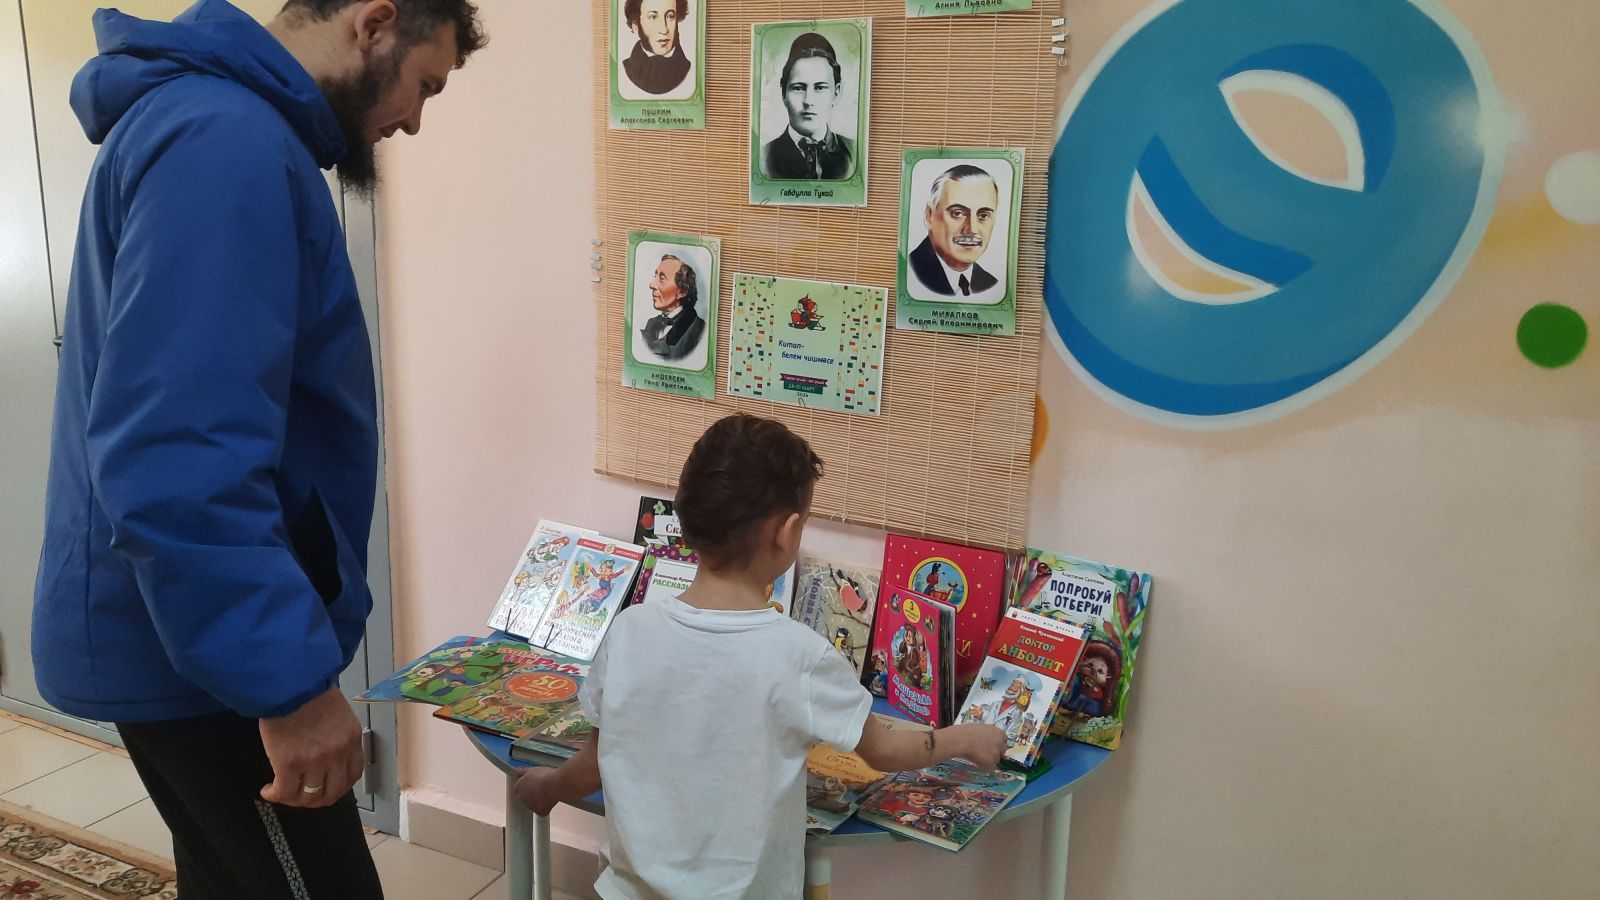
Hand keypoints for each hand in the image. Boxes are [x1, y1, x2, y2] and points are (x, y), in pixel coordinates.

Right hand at [259, 686, 363, 808]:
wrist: (289, 683)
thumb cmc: (310, 693)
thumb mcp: (338, 715)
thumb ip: (338, 738)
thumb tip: (328, 759)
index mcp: (352, 740)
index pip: (352, 775)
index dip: (338, 787)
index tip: (325, 787)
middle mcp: (337, 754)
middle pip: (331, 793)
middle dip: (316, 800)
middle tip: (301, 796)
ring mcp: (314, 762)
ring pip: (308, 798)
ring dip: (294, 800)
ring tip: (282, 792)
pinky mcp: (288, 764)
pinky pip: (284, 792)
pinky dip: (274, 795)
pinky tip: (267, 790)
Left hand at [515, 768, 559, 815]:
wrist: (556, 786)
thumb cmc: (545, 777)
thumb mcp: (533, 769)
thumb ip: (523, 772)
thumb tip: (517, 771)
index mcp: (518, 788)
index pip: (520, 788)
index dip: (528, 784)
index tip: (534, 781)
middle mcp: (522, 798)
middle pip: (526, 797)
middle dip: (532, 793)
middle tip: (542, 786)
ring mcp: (530, 806)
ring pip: (533, 804)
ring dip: (538, 800)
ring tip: (547, 791)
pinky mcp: (540, 812)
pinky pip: (542, 810)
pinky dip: (546, 806)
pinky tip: (550, 799)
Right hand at [950, 723, 1006, 768]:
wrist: (962, 739)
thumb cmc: (966, 732)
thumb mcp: (980, 729)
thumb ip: (987, 735)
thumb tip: (986, 741)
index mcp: (998, 732)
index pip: (1004, 739)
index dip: (998, 744)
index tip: (992, 747)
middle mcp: (1000, 742)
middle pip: (1002, 750)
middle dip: (995, 753)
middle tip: (985, 754)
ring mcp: (997, 752)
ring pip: (995, 759)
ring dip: (988, 760)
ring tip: (977, 756)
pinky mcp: (992, 762)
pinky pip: (990, 766)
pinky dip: (984, 766)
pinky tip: (976, 760)